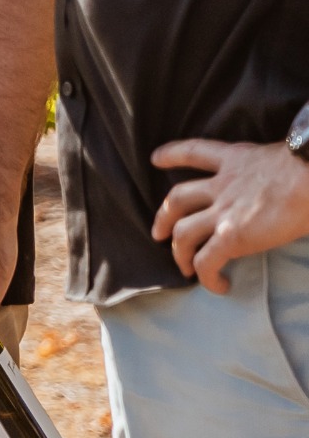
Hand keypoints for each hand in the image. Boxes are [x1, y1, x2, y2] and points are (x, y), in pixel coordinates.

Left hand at [151, 139, 308, 293]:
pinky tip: (219, 285)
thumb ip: (267, 170)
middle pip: (177, 199)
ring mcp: (222, 211)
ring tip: (184, 267)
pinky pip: (206, 261)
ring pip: (184, 233)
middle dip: (163, 217)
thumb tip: (281, 184)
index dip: (172, 155)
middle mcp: (222, 185)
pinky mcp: (231, 236)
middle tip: (159, 233)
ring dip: (179, 253)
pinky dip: (207, 276)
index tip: (155, 159)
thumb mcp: (278, 157)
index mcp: (235, 160)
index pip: (195, 152)